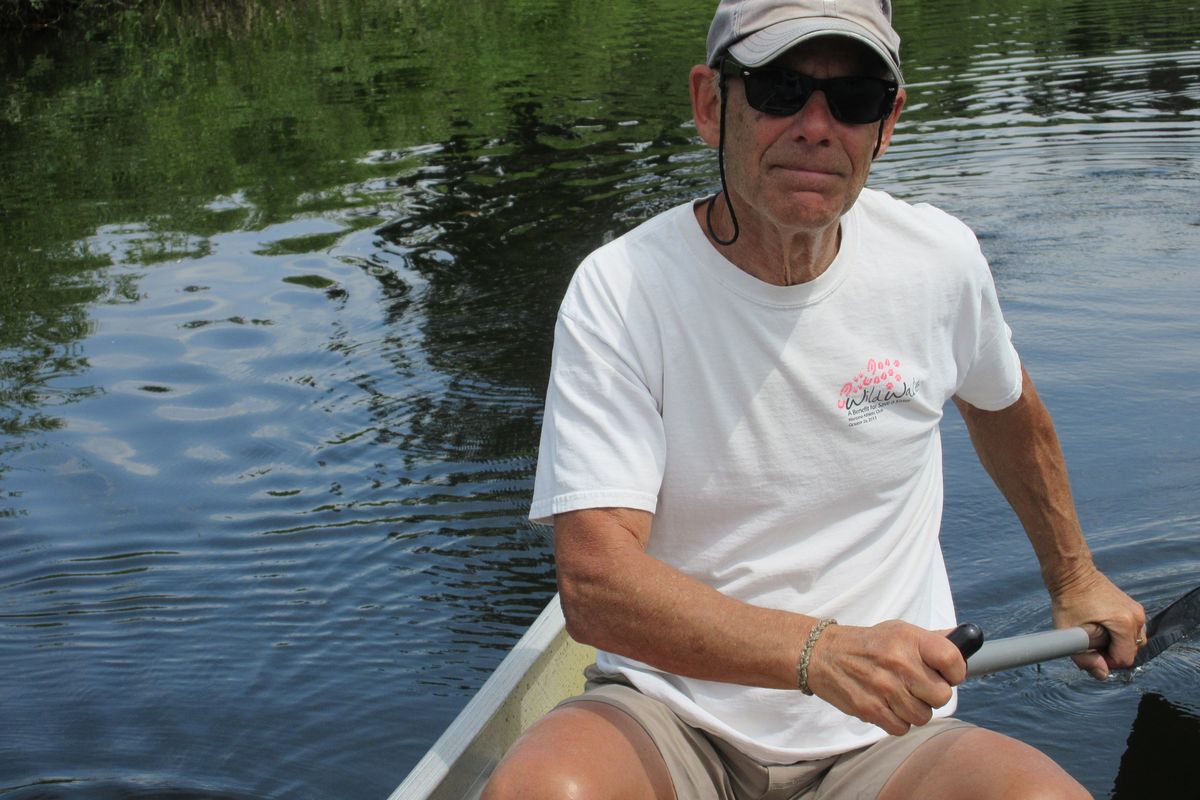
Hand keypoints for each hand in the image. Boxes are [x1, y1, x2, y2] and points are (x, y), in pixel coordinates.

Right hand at [804, 620, 964, 735]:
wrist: (824, 655)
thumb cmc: (868, 645)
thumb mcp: (899, 631)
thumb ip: (932, 639)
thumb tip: (965, 639)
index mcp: (908, 639)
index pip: (953, 660)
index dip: (955, 671)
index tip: (947, 673)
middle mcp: (898, 662)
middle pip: (942, 695)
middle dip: (933, 694)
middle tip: (919, 686)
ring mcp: (884, 688)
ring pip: (923, 716)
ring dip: (914, 709)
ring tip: (899, 695)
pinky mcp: (871, 709)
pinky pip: (902, 728)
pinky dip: (897, 721)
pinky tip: (887, 705)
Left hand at [1049, 566, 1145, 678]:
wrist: (1072, 573)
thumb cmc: (1068, 599)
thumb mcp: (1069, 632)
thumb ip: (1084, 659)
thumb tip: (1102, 675)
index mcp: (1125, 623)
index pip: (1124, 660)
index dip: (1105, 662)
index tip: (1089, 652)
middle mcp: (1136, 618)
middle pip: (1130, 652)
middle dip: (1110, 653)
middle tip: (1089, 643)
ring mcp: (1137, 611)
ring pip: (1132, 643)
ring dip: (1114, 644)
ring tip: (1094, 634)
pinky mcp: (1133, 608)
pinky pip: (1131, 631)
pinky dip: (1118, 635)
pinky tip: (1100, 628)